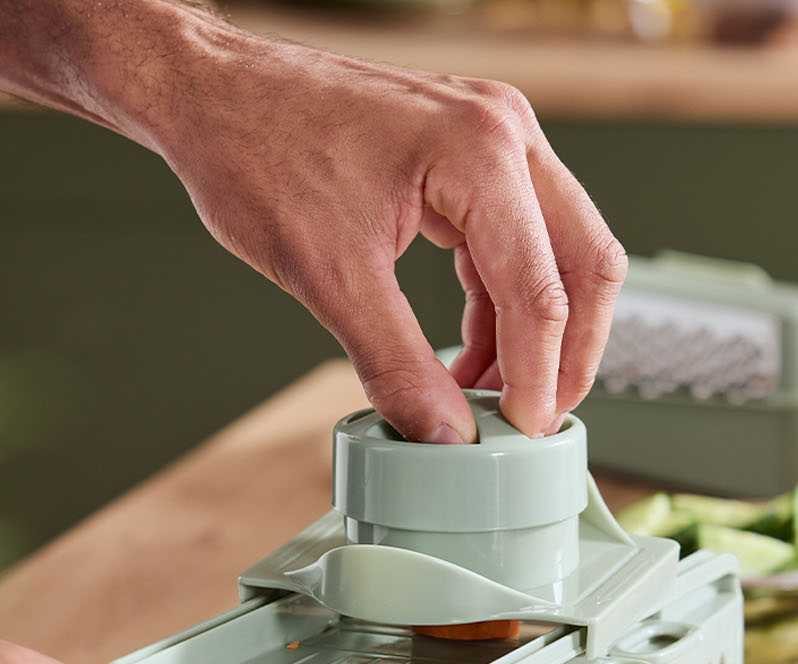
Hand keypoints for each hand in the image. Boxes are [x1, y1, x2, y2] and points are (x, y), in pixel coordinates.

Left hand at [149, 32, 627, 441]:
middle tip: (533, 418)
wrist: (213, 95)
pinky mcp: (468, 153)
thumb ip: (395, 362)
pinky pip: (514, 238)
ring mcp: (491, 136)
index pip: (541, 289)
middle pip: (584, 262)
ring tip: (490, 396)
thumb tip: (444, 434)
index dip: (538, 376)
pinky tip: (468, 352)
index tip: (523, 433)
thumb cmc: (255, 151)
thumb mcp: (327, 276)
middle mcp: (503, 132)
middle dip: (567, 352)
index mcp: (479, 152)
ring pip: (557, 251)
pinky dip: (500, 301)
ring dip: (534, 330)